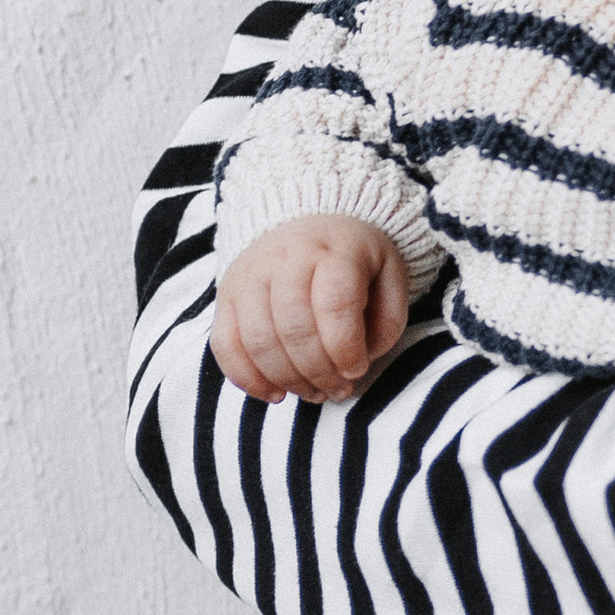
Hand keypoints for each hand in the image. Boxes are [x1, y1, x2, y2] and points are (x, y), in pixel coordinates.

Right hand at [213, 215, 411, 402]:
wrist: (307, 221)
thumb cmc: (354, 259)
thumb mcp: (389, 276)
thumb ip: (387, 320)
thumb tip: (359, 361)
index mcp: (335, 249)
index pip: (334, 304)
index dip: (345, 348)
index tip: (357, 370)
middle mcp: (286, 258)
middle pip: (294, 328)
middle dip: (319, 372)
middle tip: (338, 390)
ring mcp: (250, 275)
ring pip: (258, 341)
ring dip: (288, 380)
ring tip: (314, 392)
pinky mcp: (227, 295)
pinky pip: (225, 345)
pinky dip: (247, 378)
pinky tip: (275, 393)